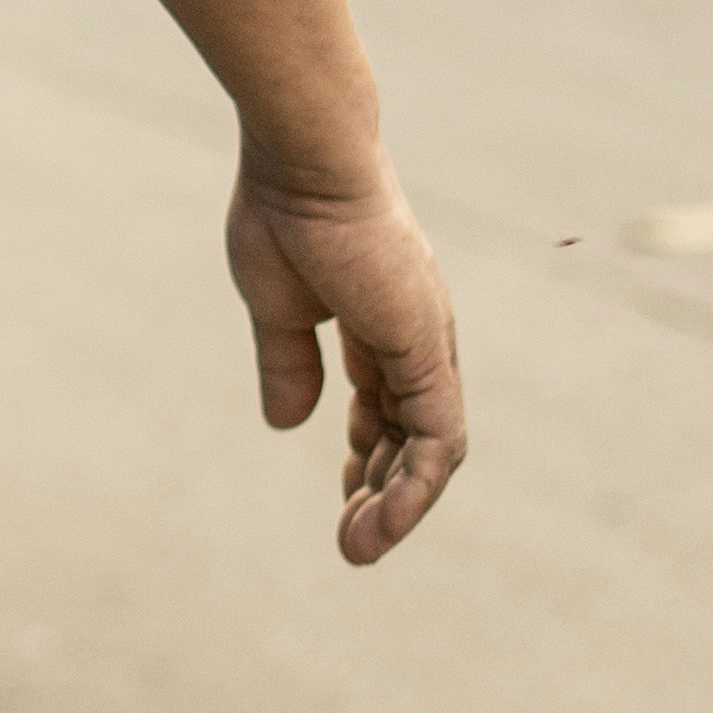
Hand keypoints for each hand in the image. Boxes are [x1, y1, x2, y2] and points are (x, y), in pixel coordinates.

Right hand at [224, 150, 464, 564]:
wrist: (304, 162)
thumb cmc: (284, 213)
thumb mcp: (276, 305)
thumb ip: (288, 362)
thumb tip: (287, 423)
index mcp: (381, 322)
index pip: (388, 405)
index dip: (366, 454)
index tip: (344, 495)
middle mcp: (414, 337)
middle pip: (412, 434)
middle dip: (382, 491)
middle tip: (351, 540)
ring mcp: (425, 345)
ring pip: (431, 449)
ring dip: (398, 505)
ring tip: (359, 550)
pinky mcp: (426, 352)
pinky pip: (436, 439)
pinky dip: (414, 487)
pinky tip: (383, 521)